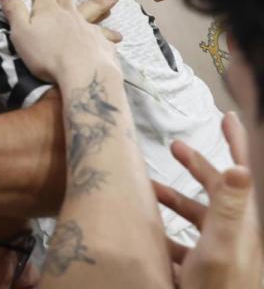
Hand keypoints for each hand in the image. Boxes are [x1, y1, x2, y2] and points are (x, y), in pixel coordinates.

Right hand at [0, 0, 119, 83]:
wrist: (82, 73)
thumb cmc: (47, 54)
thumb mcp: (21, 32)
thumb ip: (14, 10)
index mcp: (47, 9)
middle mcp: (68, 13)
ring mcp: (86, 27)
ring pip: (91, 11)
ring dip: (100, 3)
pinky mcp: (99, 43)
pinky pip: (104, 35)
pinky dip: (108, 33)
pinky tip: (116, 36)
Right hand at [153, 112, 261, 288]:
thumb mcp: (223, 246)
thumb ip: (230, 206)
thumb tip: (240, 166)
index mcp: (240, 222)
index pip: (240, 171)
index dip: (236, 142)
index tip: (228, 116)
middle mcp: (234, 234)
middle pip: (217, 190)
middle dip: (197, 166)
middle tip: (176, 148)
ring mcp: (221, 253)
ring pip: (198, 217)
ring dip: (175, 199)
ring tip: (150, 190)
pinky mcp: (206, 271)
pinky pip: (186, 243)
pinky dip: (167, 232)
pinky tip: (148, 234)